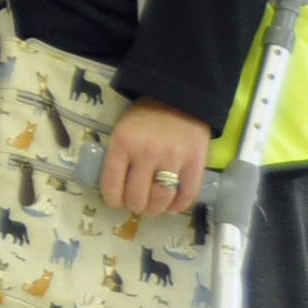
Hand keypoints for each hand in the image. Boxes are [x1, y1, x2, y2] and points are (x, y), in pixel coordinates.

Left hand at [101, 101, 211, 218]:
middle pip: (137, 196)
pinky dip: (179, 206)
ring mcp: (172, 159)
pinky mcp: (195, 162)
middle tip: (138, 204)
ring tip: (155, 207)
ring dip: (156, 209)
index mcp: (122, 144)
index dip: (113, 200)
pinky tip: (173, 206)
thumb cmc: (147, 115)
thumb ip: (120, 156)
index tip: (117, 202)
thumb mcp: (123, 131)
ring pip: (161, 198)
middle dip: (136, 206)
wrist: (180, 98)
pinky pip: (187, 194)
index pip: (112, 184)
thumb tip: (118, 187)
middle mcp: (145, 154)